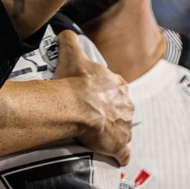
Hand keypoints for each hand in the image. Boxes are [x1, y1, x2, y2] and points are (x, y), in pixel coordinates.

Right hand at [55, 29, 132, 164]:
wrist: (76, 107)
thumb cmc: (75, 83)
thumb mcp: (72, 56)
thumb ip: (69, 41)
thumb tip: (64, 31)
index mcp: (117, 85)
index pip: (114, 87)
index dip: (104, 92)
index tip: (93, 96)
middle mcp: (125, 104)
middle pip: (120, 108)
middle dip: (110, 112)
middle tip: (92, 116)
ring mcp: (124, 125)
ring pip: (122, 128)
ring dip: (112, 132)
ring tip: (96, 136)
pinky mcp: (119, 144)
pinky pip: (122, 152)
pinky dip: (119, 155)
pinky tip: (113, 157)